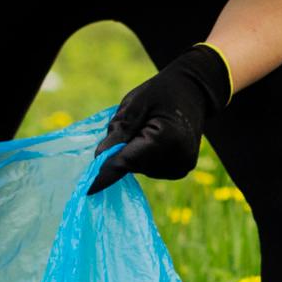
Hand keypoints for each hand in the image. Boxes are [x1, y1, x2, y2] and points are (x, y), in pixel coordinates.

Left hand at [88, 45, 231, 193]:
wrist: (193, 91)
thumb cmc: (160, 92)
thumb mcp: (135, 104)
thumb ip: (118, 131)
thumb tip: (100, 159)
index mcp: (167, 138)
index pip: (128, 161)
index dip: (105, 173)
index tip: (88, 189)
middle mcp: (178, 157)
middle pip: (133, 165)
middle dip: (123, 151)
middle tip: (135, 125)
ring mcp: (182, 166)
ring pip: (141, 169)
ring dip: (135, 154)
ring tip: (148, 129)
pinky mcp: (182, 170)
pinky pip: (151, 169)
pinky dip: (145, 158)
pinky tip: (156, 140)